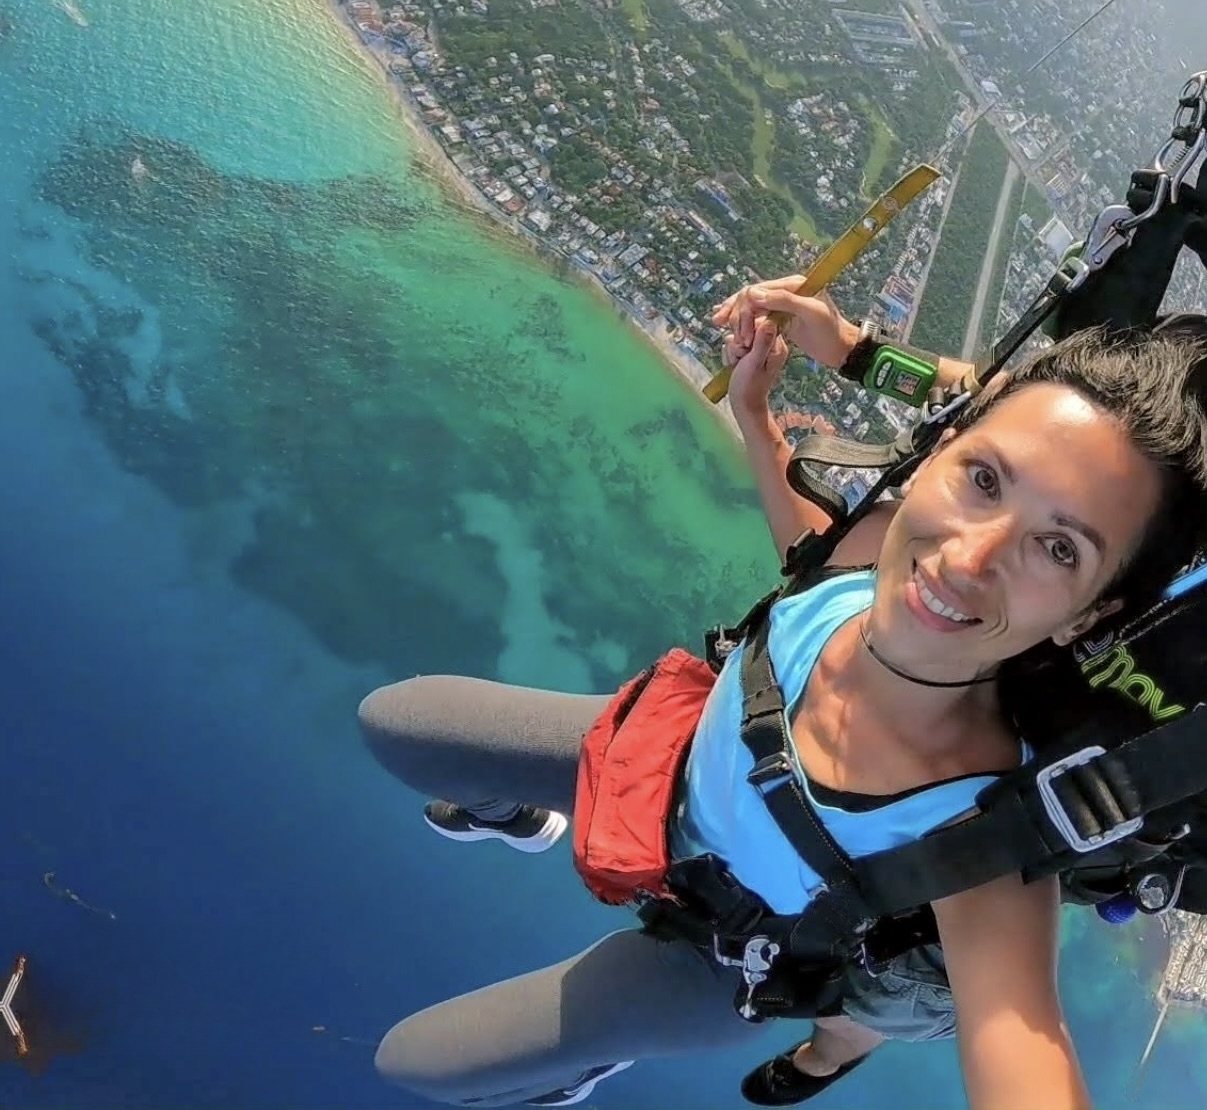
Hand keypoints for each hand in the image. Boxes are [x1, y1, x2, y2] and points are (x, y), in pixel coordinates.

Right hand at [712, 276, 858, 368]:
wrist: (842, 349)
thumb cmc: (830, 331)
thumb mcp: (810, 313)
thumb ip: (784, 301)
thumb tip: (753, 294)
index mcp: (795, 284)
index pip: (760, 289)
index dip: (744, 304)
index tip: (733, 323)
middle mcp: (787, 290)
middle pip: (752, 295)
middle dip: (735, 308)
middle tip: (719, 322)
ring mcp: (783, 305)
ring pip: (752, 305)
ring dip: (735, 314)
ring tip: (717, 322)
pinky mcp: (781, 318)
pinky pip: (757, 315)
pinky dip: (742, 319)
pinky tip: (727, 323)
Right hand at [724, 316, 789, 417]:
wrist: (743, 404)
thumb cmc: (749, 386)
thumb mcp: (755, 363)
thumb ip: (762, 342)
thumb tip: (768, 320)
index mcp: (777, 345)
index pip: (762, 321)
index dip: (749, 328)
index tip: (746, 344)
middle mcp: (769, 344)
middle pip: (748, 325)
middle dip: (739, 341)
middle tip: (741, 357)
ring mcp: (757, 348)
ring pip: (738, 335)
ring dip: (733, 349)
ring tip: (738, 364)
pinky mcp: (747, 352)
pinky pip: (733, 343)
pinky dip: (730, 353)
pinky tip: (734, 365)